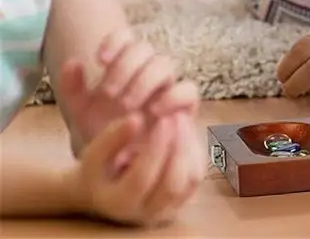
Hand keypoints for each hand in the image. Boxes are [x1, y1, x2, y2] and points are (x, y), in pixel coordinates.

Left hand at [59, 30, 198, 150]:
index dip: (115, 42)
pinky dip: (173, 96)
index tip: (99, 60)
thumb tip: (72, 61)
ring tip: (127, 106)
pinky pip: (188, 90)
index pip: (126, 37)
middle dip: (125, 67)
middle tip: (109, 93)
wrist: (118, 162)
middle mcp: (148, 70)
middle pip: (144, 48)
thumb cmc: (101, 130)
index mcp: (124, 64)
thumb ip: (73, 88)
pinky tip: (154, 111)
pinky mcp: (183, 107)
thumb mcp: (81, 112)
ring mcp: (167, 86)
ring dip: (145, 80)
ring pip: (164, 64)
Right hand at [68, 111, 203, 226]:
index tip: (163, 120)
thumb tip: (137, 118)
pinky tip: (186, 131)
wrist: (107, 191)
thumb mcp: (94, 154)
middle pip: (172, 183)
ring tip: (182, 119)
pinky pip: (197, 176)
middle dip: (178, 146)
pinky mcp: (182, 199)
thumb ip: (112, 137)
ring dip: (189, 146)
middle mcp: (145, 212)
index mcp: (118, 203)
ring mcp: (167, 209)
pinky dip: (196, 151)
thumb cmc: (100, 170)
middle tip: (177, 116)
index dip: (156, 148)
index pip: (142, 179)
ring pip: (190, 180)